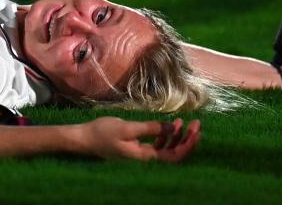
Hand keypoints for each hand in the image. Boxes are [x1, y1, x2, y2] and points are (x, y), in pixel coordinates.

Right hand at [77, 117, 200, 162]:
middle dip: (187, 140)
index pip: (175, 156)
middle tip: (196, 124)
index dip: (188, 144)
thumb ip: (150, 128)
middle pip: (174, 154)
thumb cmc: (103, 133)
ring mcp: (142, 155)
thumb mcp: (127, 128)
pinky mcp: (137, 150)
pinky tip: (168, 126)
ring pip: (167, 150)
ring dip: (176, 137)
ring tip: (183, 122)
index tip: (196, 130)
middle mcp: (146, 160)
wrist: (84, 139)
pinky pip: (157, 146)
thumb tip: (172, 127)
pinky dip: (165, 137)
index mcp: (145, 157)